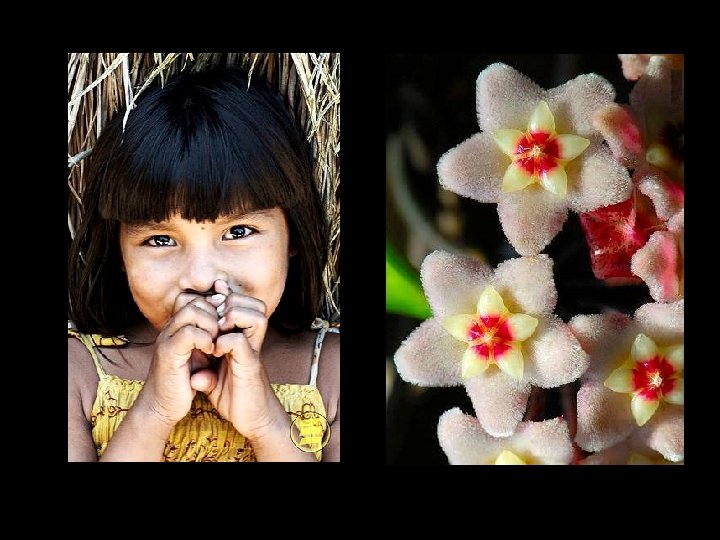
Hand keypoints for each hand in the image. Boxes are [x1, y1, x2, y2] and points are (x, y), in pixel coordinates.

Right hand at [137, 292, 219, 427]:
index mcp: (176, 328)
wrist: (160, 407)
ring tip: (217, 342)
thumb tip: (226, 326)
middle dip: (214, 314)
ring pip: (191, 312)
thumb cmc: (182, 383)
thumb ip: (208, 340)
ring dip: (211, 324)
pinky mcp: (168, 353)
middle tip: (222, 333)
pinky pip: (189, 333)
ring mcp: (166, 339)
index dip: (214, 308)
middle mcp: (169, 329)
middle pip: (194, 301)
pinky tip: (211, 352)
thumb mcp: (199, 356)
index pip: (195, 300)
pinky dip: (205, 339)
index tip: (225, 324)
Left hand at [190, 280, 285, 439]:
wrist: (255, 420)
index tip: (211, 296)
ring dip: (233, 317)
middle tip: (214, 316)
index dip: (226, 297)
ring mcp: (253, 351)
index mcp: (243, 339)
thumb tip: (194, 376)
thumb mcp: (214, 381)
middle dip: (231, 303)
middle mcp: (252, 341)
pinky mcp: (251, 365)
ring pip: (255, 316)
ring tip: (218, 329)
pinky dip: (224, 341)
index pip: (242, 305)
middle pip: (254, 304)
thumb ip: (205, 373)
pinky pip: (238, 341)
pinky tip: (215, 351)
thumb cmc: (236, 398)